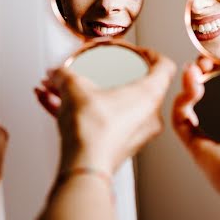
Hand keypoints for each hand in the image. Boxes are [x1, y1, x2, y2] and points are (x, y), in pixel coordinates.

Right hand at [34, 48, 175, 173]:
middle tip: (91, 72)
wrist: (83, 167)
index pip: (164, 67)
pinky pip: (101, 123)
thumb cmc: (92, 131)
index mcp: (149, 95)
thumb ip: (64, 75)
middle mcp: (148, 117)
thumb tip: (57, 73)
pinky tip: (55, 105)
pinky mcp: (118, 148)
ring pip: (111, 107)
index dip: (151, 55)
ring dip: (87, 96)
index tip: (138, 52)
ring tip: (62, 90)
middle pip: (133, 88)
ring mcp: (134, 135)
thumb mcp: (74, 88)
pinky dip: (82, 113)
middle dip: (105, 78)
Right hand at [172, 58, 219, 219]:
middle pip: (205, 90)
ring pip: (190, 102)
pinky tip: (192, 87)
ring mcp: (209, 133)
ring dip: (190, 82)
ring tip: (196, 69)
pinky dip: (182, 101)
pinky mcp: (194, 144)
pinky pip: (180, 119)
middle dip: (202, 70)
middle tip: (205, 59)